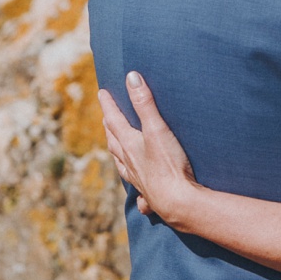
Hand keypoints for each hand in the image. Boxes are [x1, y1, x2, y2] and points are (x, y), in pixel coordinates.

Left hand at [99, 74, 197, 223]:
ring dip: (117, 154)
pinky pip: (139, 191)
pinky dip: (138, 189)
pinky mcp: (151, 196)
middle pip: (115, 142)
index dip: (109, 105)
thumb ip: (145, 104)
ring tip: (115, 149)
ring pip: (122, 165)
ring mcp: (139, 180)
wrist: (178, 202)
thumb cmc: (168, 165)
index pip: (115, 120)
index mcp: (130, 145)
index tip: (102, 93)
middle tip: (106, 118)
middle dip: (110, 128)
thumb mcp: (157, 129)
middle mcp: (130, 163)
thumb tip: (132, 77)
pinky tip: (140, 196)